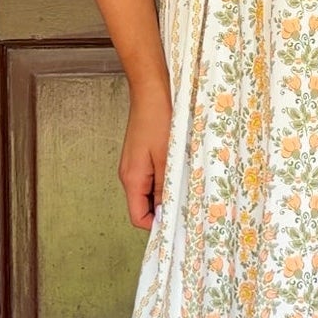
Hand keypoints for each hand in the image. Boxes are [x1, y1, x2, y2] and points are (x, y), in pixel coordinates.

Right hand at [119, 74, 172, 230]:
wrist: (151, 92)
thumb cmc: (158, 120)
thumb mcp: (167, 157)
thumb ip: (166, 187)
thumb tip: (166, 212)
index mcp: (132, 179)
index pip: (138, 217)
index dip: (156, 225)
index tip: (178, 224)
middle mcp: (129, 176)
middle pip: (143, 207)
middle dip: (164, 210)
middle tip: (188, 208)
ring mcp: (135, 166)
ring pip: (149, 193)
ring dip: (166, 194)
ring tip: (187, 189)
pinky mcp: (141, 157)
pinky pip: (152, 178)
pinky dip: (165, 181)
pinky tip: (180, 174)